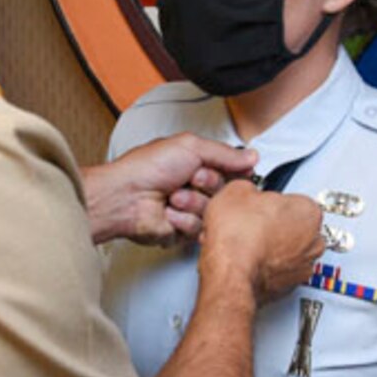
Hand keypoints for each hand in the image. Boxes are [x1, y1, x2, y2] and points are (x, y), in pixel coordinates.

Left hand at [83, 133, 257, 244]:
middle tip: (193, 178)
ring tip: (174, 196)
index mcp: (196, 163)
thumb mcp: (191, 146)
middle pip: (225, 192)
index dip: (235, 172)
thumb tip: (250, 156)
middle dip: (210, 184)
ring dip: (194, 203)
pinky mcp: (182, 229)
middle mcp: (194, 185)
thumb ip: (225, 153)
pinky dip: (183, 219)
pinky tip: (169, 212)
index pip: (231, 170)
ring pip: (213, 212)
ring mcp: (189, 208)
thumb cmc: (146, 168)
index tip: (235, 170)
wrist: (125, 196)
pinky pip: (199, 228)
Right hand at [200, 181, 324, 302]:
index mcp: (309, 210)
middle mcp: (314, 241)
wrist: (229, 273)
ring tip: (246, 243)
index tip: (260, 205)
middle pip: (295, 226)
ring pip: (288, 251)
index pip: (293, 199)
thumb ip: (250, 188)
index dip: (271, 201)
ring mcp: (304, 266)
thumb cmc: (238, 237)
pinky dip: (267, 267)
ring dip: (271, 247)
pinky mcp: (290, 287)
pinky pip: (280, 271)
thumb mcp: (237, 190)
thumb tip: (246, 192)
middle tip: (252, 223)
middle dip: (275, 225)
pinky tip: (248, 260)